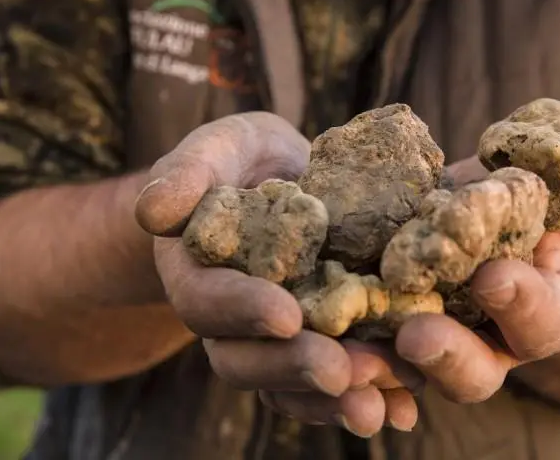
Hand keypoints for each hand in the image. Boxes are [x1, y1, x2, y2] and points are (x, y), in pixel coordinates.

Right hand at [134, 112, 356, 423]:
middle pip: (246, 361)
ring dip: (335, 398)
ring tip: (383, 405)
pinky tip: (406, 408)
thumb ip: (188, 173)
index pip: (205, 300)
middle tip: (340, 371)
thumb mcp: (218, 149)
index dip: (241, 309)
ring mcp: (272, 339)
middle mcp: (229, 319)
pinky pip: (333, 381)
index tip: (285, 314)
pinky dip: (369, 396)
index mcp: (197, 272)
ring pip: (291, 384)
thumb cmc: (244, 160)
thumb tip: (153, 211)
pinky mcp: (316, 342)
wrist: (281, 179)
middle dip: (293, 367)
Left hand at [260, 153, 559, 434]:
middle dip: (446, 355)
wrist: (470, 225)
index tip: (493, 275)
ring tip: (342, 360)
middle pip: (466, 371)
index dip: (517, 304)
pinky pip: (349, 361)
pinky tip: (299, 344)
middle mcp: (476, 347)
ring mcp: (420, 347)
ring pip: (400, 376)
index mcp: (527, 318)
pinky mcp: (370, 337)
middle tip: (416, 334)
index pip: (531, 325)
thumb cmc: (525, 211)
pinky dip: (328, 363)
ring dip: (373, 373)